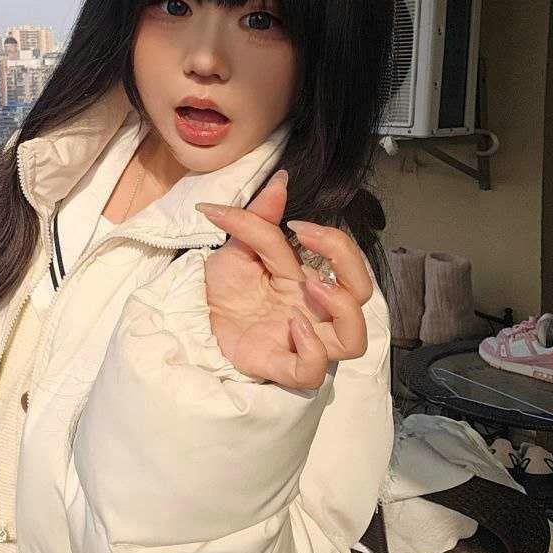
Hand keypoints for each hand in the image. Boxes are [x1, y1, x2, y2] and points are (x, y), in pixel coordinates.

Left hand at [196, 170, 372, 388]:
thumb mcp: (236, 248)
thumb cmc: (223, 289)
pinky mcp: (279, 365)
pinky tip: (293, 327)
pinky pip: (313, 373)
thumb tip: (281, 180)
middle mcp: (312, 311)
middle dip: (348, 266)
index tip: (299, 225)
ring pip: (354, 341)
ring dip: (342, 311)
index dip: (333, 240)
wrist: (190, 317)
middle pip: (363, 296)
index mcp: (306, 282)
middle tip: (311, 251)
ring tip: (311, 288)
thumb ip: (258, 218)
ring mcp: (300, 341)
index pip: (344, 260)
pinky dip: (311, 351)